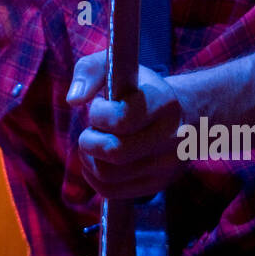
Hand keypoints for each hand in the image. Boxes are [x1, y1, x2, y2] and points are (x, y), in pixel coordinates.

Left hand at [66, 50, 183, 199]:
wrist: (179, 113)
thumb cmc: (138, 88)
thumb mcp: (115, 64)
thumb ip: (89, 71)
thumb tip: (74, 100)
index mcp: (164, 103)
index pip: (123, 120)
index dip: (99, 115)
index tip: (100, 105)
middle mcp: (172, 136)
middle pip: (115, 153)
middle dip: (90, 140)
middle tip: (92, 129)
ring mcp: (167, 165)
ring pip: (108, 175)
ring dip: (89, 158)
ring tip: (95, 142)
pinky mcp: (157, 185)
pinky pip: (111, 191)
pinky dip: (93, 176)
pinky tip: (97, 159)